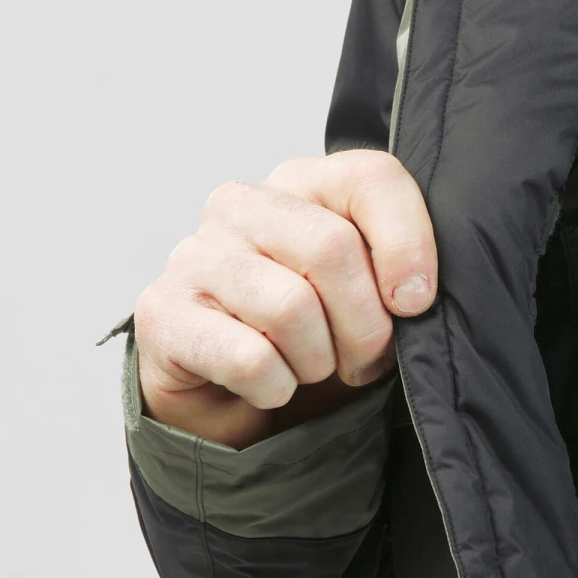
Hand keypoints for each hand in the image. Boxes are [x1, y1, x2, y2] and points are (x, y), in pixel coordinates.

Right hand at [134, 151, 436, 449]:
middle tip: (364, 359)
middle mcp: (242, 205)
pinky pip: (249, 358)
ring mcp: (193, 255)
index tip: (415, 304)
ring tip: (312, 369)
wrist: (242, 400)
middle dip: (366, 325)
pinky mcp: (161, 312)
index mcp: (304, 181)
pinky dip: (277, 387)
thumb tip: (410, 294)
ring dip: (319, 361)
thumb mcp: (379, 296)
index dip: (408, 246)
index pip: (371, 178)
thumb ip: (403, 271)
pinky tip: (270, 384)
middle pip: (332, 248)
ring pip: (291, 307)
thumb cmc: (322, 336)